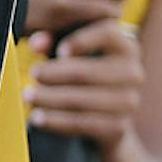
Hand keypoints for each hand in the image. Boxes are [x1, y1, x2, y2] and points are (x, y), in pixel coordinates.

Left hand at [25, 17, 143, 150]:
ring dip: (50, 99)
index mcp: (124, 46)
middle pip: (86, 72)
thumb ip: (51, 40)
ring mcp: (128, 102)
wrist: (101, 115)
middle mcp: (132, 73)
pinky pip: (83, 124)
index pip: (109, 33)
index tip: (60, 50)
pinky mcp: (118, 128)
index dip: (81, 40)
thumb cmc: (79, 71)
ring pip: (82, 101)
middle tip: (32, 74)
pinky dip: (57, 121)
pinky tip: (38, 117)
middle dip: (53, 74)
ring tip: (28, 96)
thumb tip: (37, 44)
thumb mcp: (67, 51)